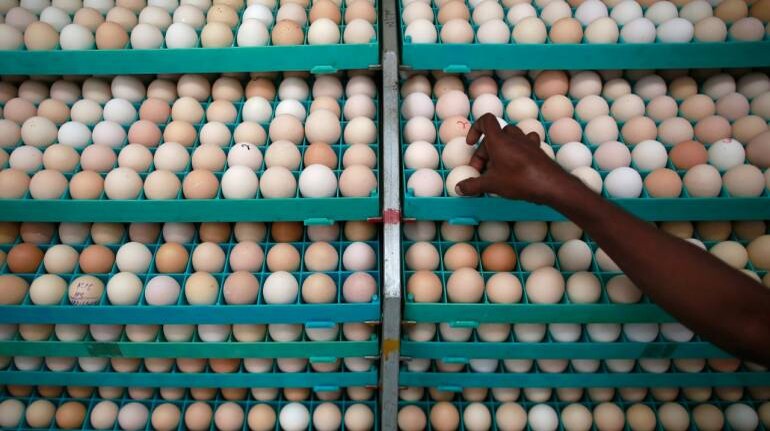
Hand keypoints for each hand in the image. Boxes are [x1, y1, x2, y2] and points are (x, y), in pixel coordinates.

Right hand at [455, 113, 576, 203]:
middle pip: (494, 136)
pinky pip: (525, 143)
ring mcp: (527, 142)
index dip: (475, 129)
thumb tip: (459, 188)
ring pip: (509, 138)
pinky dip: (518, 150)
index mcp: (498, 139)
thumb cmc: (519, 179)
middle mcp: (513, 136)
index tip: (471, 143)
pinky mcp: (537, 149)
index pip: (485, 120)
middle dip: (484, 152)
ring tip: (498, 167)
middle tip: (481, 172)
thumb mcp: (491, 184)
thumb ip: (473, 185)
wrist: (550, 184)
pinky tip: (517, 163)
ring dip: (501, 150)